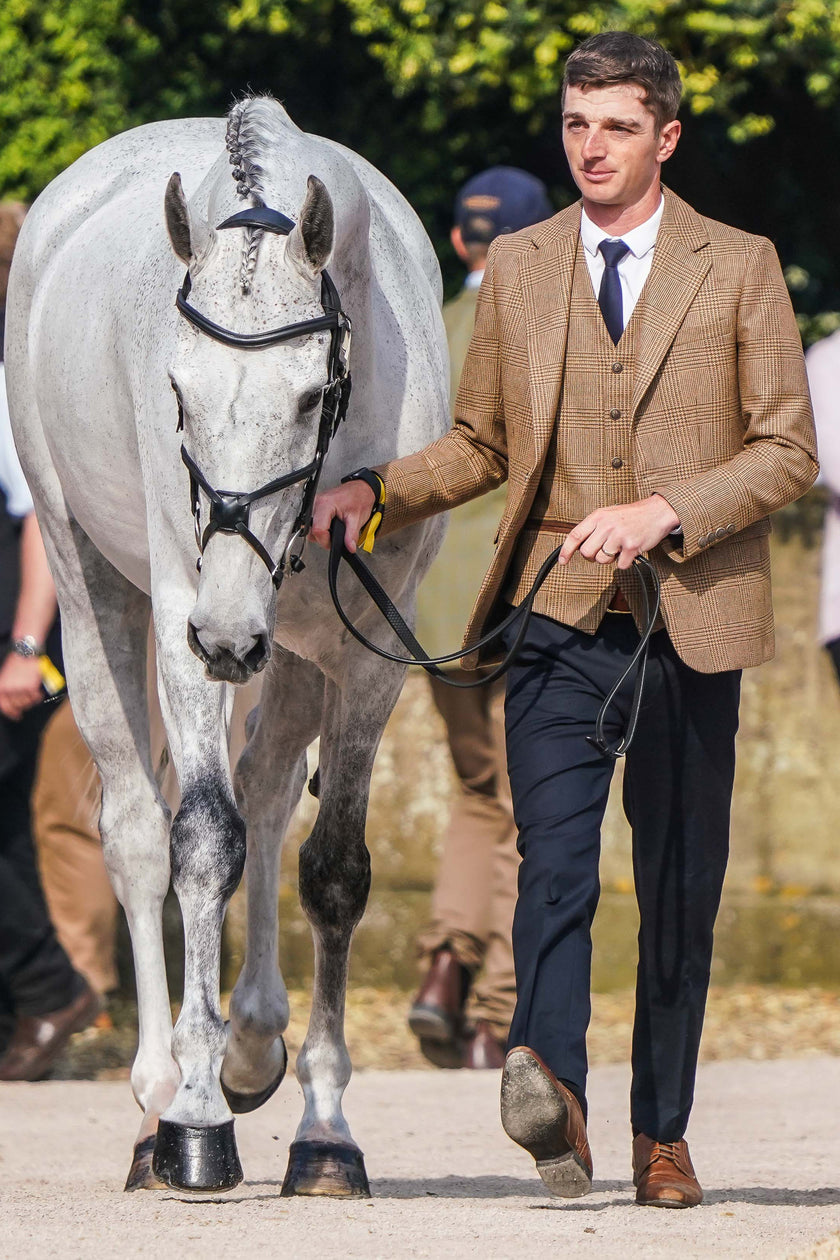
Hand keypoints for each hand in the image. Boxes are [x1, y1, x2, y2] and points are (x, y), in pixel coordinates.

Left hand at [0, 653, 43, 719]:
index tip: (16, 716)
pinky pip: (36, 697)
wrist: (26, 652)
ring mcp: (20, 689)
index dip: (10, 713)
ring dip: (31, 700)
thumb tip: (13, 700)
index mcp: (1, 686)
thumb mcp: (6, 675)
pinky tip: (37, 691)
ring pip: (27, 702)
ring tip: (32, 694)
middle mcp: (10, 689)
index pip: (4, 705)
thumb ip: (7, 687)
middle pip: (17, 705)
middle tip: (27, 704)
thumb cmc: (17, 661)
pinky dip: (38, 696)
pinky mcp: (31, 687)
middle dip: (23, 707)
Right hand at [311, 480, 375, 552]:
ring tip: (334, 531)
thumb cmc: (359, 498)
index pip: (318, 530)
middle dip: (323, 538)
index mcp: (326, 504)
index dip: (325, 541)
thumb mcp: (357, 519)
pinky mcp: (316, 506)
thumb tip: (349, 547)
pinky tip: (330, 526)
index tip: (332, 544)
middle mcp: (317, 502)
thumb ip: (351, 536)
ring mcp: (315, 503)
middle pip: (312, 530)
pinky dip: (321, 527)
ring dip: (322, 533)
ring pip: (310, 527)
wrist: (361, 489)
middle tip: (335, 538)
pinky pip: (313, 522)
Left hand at [558, 494, 679, 570]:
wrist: (657, 512)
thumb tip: (577, 547)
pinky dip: (625, 562)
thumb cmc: (631, 515)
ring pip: (602, 560)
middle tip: (604, 550)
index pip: (575, 535)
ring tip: (620, 546)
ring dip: (610, 559)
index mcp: (598, 516)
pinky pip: (620, 565)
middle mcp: (606, 525)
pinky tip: (630, 550)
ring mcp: (619, 536)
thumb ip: (593, 528)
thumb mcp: (608, 514)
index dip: (566, 550)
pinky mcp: (631, 547)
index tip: (563, 561)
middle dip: (593, 556)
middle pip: (587, 553)